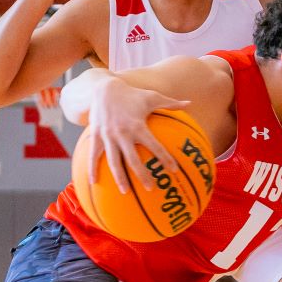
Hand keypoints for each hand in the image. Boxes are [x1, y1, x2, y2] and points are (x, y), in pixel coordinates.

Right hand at [86, 79, 190, 195]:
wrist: (103, 88)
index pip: (154, 145)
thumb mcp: (151, 96)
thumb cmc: (131, 94)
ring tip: (125, 192)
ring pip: (114, 161)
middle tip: (150, 188)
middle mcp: (122, 133)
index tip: (173, 169)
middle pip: (133, 159)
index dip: (164, 158)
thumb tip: (190, 103)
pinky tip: (93, 182)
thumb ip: (170, 103)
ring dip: (120, 178)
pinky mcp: (96, 136)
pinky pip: (93, 156)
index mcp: (137, 126)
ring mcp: (108, 136)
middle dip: (142, 175)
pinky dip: (92, 169)